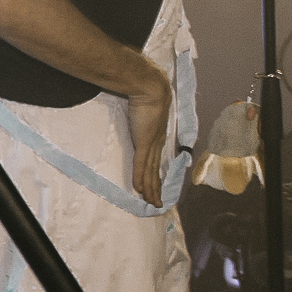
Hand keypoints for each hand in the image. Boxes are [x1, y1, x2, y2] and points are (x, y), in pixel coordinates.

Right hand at [127, 64, 173, 201]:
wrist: (151, 88)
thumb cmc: (146, 93)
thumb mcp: (143, 107)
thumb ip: (139, 112)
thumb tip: (135, 109)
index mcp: (157, 136)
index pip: (155, 160)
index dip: (156, 175)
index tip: (156, 186)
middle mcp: (157, 143)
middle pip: (155, 170)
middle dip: (156, 187)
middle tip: (157, 203)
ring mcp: (152, 144)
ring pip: (151, 171)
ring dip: (151, 188)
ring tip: (151, 202)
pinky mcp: (145, 142)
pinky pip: (142, 165)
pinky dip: (141, 177)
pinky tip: (140, 189)